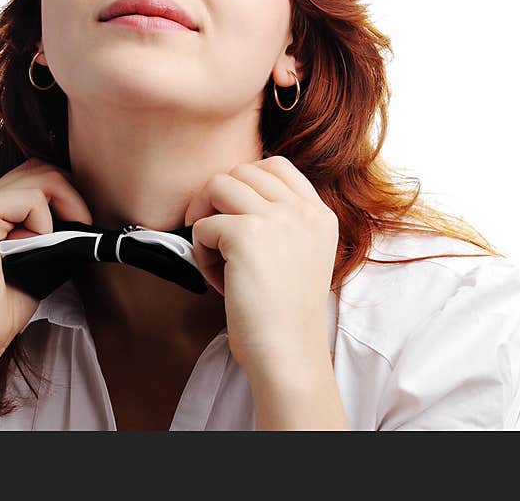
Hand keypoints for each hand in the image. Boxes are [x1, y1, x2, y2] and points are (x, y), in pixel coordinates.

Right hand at [0, 158, 92, 364]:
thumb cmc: (5, 304)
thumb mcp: (39, 255)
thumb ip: (54, 227)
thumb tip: (89, 212)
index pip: (39, 173)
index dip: (67, 193)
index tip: (81, 223)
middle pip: (42, 167)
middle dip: (72, 195)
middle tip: (83, 227)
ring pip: (41, 177)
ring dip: (63, 207)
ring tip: (59, 241)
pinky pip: (30, 198)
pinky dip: (44, 222)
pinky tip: (35, 247)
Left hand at [184, 156, 338, 374]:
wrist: (288, 354)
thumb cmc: (284, 313)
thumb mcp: (301, 254)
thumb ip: (282, 220)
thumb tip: (232, 189)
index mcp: (320, 214)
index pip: (276, 165)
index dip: (245, 182)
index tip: (234, 212)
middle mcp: (302, 210)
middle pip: (241, 171)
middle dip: (217, 199)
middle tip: (215, 235)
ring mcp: (275, 218)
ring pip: (217, 186)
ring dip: (205, 218)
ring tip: (214, 254)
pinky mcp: (245, 235)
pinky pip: (202, 224)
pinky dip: (200, 251)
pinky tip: (218, 278)